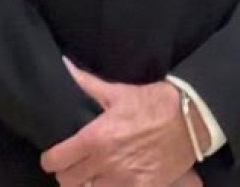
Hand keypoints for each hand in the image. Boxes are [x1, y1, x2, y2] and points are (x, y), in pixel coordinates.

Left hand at [40, 61, 207, 186]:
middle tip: (70, 166)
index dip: (50, 160)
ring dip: (86, 185)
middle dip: (65, 174)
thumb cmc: (151, 102)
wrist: (189, 120)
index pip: (58, 160)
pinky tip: (109, 182)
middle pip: (69, 181)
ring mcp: (125, 181)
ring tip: (88, 176)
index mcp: (95, 138)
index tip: (52, 157)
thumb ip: (87, 83)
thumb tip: (66, 64)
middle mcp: (106, 163)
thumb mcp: (117, 91)